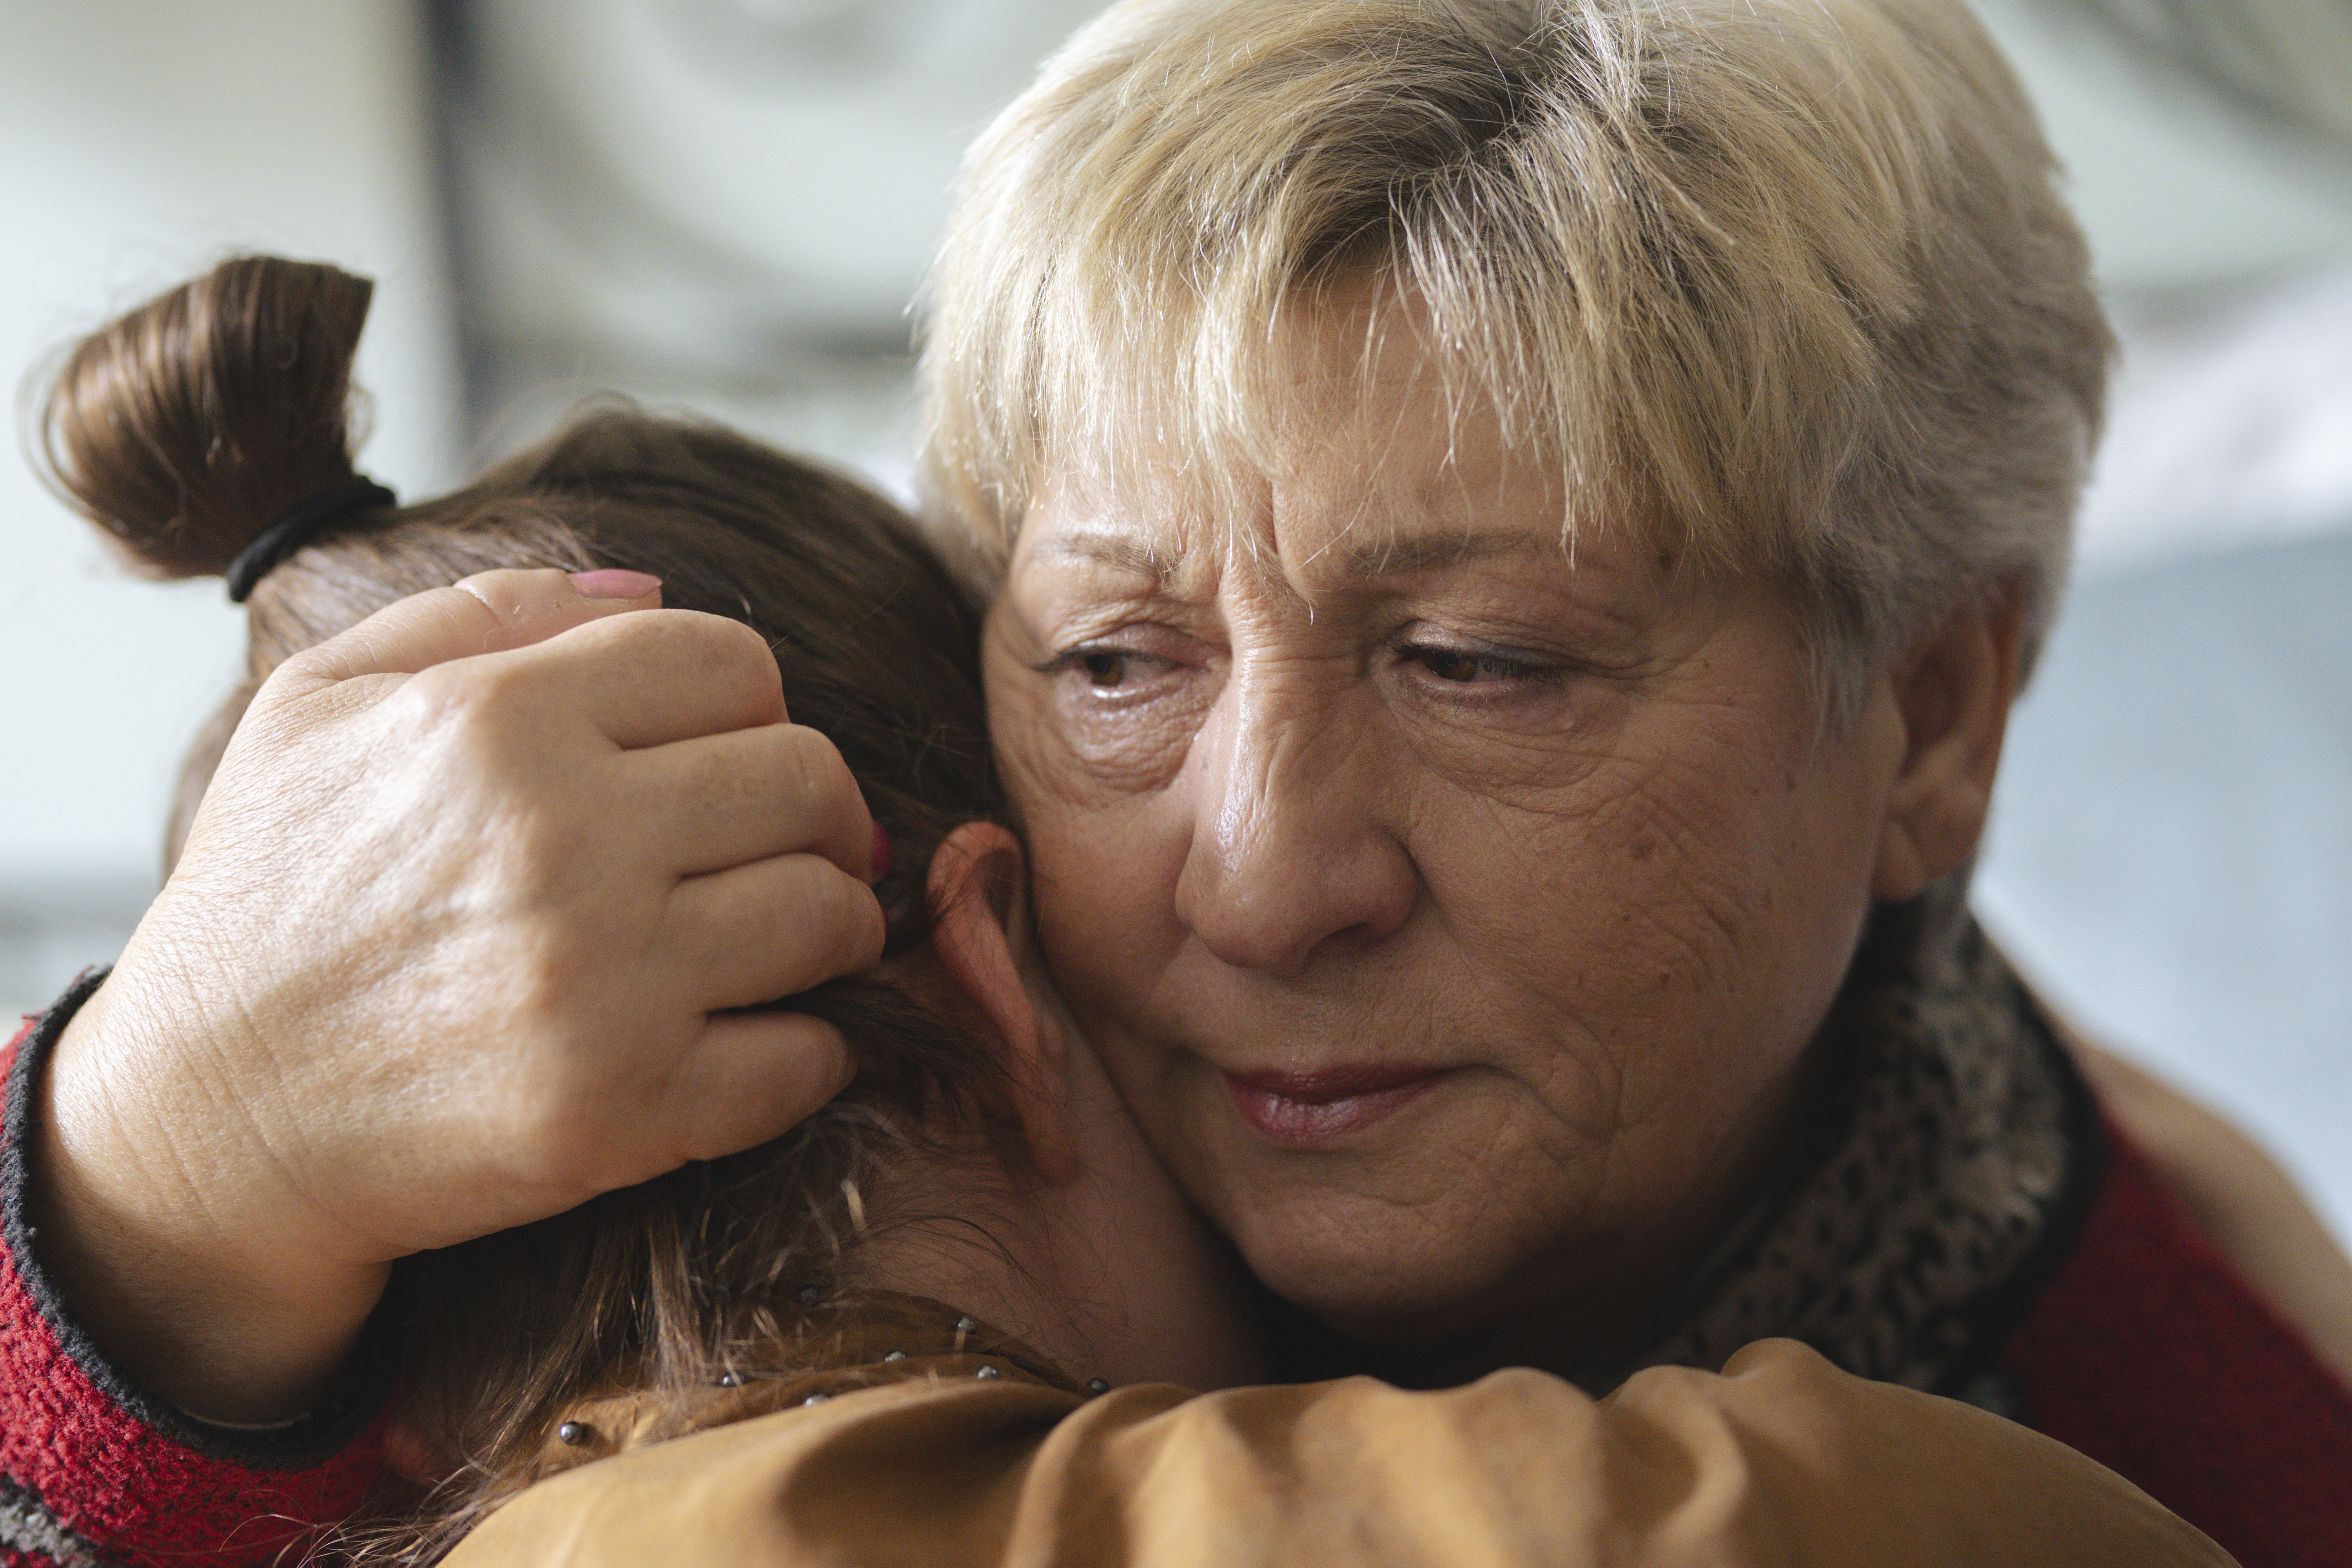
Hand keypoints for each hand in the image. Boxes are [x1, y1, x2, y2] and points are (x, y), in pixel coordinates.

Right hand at [32, 569, 880, 1420]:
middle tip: (790, 846)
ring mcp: (604, 982)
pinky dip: (809, 1053)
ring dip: (829, 924)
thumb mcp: (320, 705)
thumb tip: (647, 586)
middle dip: (819, 811)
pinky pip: (806, 1061)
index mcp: (498, 723)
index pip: (733, 663)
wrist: (210, 1118)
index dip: (756, 704)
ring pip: (829, 914)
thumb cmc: (267, 902)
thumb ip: (483, 614)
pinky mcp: (626, 1108)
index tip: (738, 752)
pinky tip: (761, 1039)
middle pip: (808, 780)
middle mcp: (565, 841)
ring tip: (784, 940)